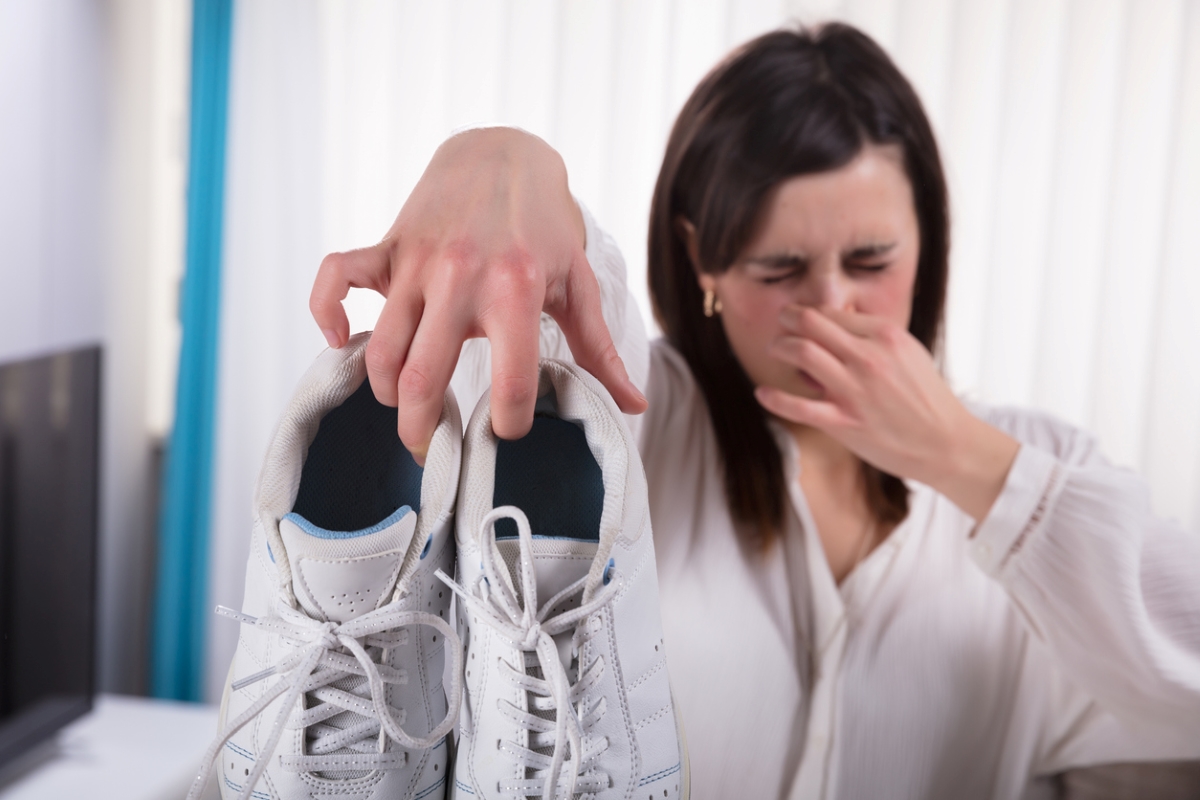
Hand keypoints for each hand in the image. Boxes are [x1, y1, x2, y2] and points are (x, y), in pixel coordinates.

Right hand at [310, 128, 645, 462]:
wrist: (504, 154)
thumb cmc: (545, 227)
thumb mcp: (578, 284)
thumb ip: (599, 350)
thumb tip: (633, 407)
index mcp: (516, 291)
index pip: (510, 385)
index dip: (508, 424)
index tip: (505, 430)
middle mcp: (461, 278)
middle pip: (423, 379)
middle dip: (423, 432)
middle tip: (432, 452)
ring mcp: (417, 262)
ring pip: (380, 350)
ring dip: (385, 393)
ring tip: (404, 409)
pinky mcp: (387, 247)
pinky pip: (335, 279)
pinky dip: (326, 312)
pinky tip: (340, 340)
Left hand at [754, 305, 1018, 520]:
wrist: (946, 443)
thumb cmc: (925, 397)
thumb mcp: (908, 353)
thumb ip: (873, 337)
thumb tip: (835, 324)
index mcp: (887, 336)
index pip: (832, 312)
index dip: (810, 313)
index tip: (800, 319)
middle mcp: (869, 358)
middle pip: (811, 323)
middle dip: (788, 319)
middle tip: (780, 325)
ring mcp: (855, 390)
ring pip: (801, 353)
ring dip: (779, 347)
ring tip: (774, 350)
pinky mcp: (844, 422)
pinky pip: (798, 406)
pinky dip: (774, 398)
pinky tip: (762, 393)